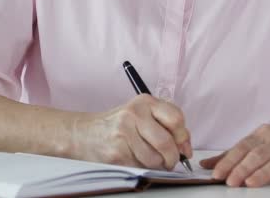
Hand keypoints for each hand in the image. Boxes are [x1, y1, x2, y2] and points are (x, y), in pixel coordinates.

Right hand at [68, 94, 191, 169]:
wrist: (83, 133)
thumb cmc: (118, 125)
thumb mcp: (142, 114)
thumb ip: (166, 125)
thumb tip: (186, 147)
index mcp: (144, 102)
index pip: (176, 118)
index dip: (183, 137)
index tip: (183, 146)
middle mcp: (134, 115)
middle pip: (166, 142)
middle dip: (173, 157)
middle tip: (171, 161)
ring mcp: (123, 134)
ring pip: (155, 159)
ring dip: (158, 165)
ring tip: (151, 160)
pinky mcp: (116, 153)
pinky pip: (140, 167)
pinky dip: (143, 168)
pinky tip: (136, 160)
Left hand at [200, 122, 269, 186]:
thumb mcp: (262, 141)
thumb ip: (235, 153)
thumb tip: (208, 165)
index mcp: (265, 134)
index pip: (243, 147)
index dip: (229, 161)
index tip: (217, 174)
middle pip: (258, 154)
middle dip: (242, 169)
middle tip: (230, 182)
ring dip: (263, 173)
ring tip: (250, 183)